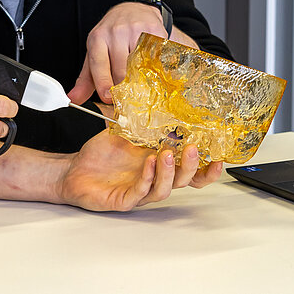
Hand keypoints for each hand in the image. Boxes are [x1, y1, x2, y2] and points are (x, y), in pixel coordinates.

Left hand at [55, 130, 224, 211]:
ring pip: (163, 189)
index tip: (219, 157)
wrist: (74, 169)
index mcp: (159, 164)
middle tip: (194, 150)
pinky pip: (140, 193)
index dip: (207, 169)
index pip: (190, 171)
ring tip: (166, 154)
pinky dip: (146, 178)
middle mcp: (153, 179)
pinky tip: (148, 164)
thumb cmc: (101, 154)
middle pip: (183, 181)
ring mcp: (140, 191)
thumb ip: (143, 118)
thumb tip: (158, 94)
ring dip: (168, 172)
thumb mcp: (125, 130)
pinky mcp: (123, 199)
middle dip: (192, 167)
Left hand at [69, 1, 168, 103]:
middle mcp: (115, 32)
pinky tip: (152, 69)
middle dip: (123, 87)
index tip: (107, 97)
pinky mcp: (154, 31)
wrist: (132, 11)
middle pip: (121, 69)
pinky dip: (155, 68)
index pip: (99, 64)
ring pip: (139, 66)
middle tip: (127, 95)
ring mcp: (136, 30)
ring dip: (140, 79)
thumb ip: (85, 79)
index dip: (103, 82)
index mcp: (98, 38)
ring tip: (140, 82)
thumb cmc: (111, 36)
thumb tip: (74, 98)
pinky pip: (155, 57)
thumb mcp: (94, 53)